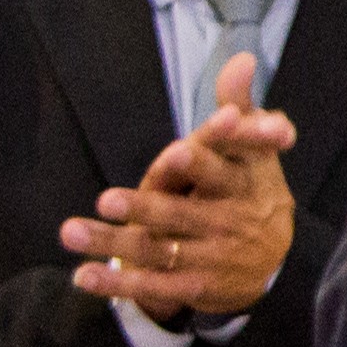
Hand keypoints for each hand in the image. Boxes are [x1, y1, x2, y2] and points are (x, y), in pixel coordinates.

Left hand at [65, 52, 297, 320]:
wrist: (274, 261)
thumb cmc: (250, 190)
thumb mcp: (251, 150)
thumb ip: (238, 106)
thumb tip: (242, 59)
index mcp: (247, 184)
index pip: (226, 171)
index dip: (202, 163)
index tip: (173, 153)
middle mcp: (232, 222)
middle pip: (185, 214)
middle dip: (147, 208)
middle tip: (106, 200)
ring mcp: (214, 258)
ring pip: (159, 251)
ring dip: (113, 244)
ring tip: (72, 231)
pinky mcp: (197, 288)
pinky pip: (154, 287)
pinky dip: (118, 284)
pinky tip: (81, 276)